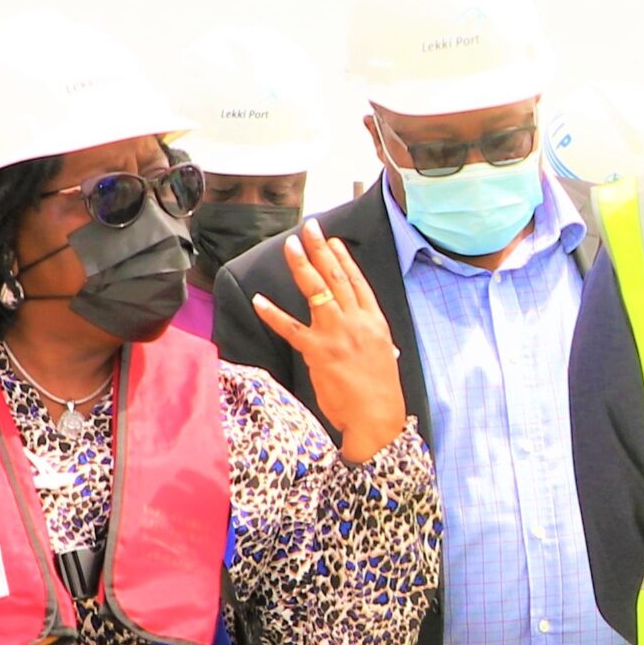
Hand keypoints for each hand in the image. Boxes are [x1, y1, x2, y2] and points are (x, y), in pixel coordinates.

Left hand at [249, 220, 406, 463]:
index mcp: (375, 322)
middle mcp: (356, 322)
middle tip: (309, 228)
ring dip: (301, 265)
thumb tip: (362, 330)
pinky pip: (291, 328)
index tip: (333, 241)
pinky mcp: (318, 351)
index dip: (344, 259)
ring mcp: (336, 334)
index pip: (358, 282)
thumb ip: (369, 337)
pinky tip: (260, 300)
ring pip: (316, 291)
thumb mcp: (383, 355)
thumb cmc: (381, 391)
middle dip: (321, 249)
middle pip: (336, 277)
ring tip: (290, 246)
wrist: (377, 417)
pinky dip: (273, 313)